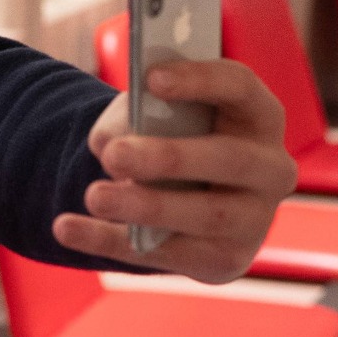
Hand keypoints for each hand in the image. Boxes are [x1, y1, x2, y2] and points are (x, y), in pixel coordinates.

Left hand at [53, 59, 297, 282]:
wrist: (181, 196)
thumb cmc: (170, 137)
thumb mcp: (153, 115)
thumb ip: (138, 117)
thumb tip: (114, 141)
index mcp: (258, 115)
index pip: (242, 87)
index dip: (200, 80)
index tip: (151, 77)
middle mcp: (271, 168)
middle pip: (230, 158)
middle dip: (170, 157)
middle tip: (114, 154)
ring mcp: (255, 219)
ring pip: (206, 215)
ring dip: (145, 206)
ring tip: (93, 196)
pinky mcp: (226, 259)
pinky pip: (170, 254)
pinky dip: (111, 241)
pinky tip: (67, 228)